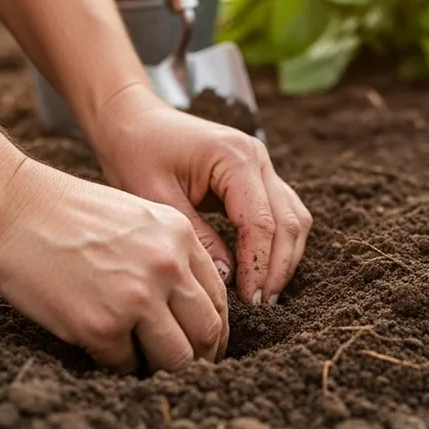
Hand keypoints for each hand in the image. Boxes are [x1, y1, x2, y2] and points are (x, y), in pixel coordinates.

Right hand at [0, 159, 227, 371]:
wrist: (14, 210)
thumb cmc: (71, 213)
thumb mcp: (141, 217)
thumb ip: (172, 252)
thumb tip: (191, 302)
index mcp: (181, 236)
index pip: (219, 295)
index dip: (217, 327)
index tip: (210, 344)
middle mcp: (168, 267)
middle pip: (207, 330)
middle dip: (203, 355)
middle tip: (192, 367)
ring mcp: (136, 298)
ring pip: (177, 357)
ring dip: (167, 369)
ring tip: (154, 369)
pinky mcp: (101, 326)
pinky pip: (126, 363)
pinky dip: (123, 367)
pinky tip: (112, 356)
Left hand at [89, 85, 311, 305]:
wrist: (133, 121)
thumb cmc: (137, 153)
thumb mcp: (156, 199)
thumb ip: (197, 238)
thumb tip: (228, 281)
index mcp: (235, 158)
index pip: (261, 221)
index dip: (258, 266)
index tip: (249, 303)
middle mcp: (259, 158)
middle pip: (289, 221)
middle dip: (278, 267)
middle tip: (262, 307)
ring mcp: (263, 165)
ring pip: (294, 218)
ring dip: (285, 257)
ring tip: (265, 295)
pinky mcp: (258, 177)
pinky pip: (283, 213)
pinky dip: (278, 243)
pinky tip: (261, 271)